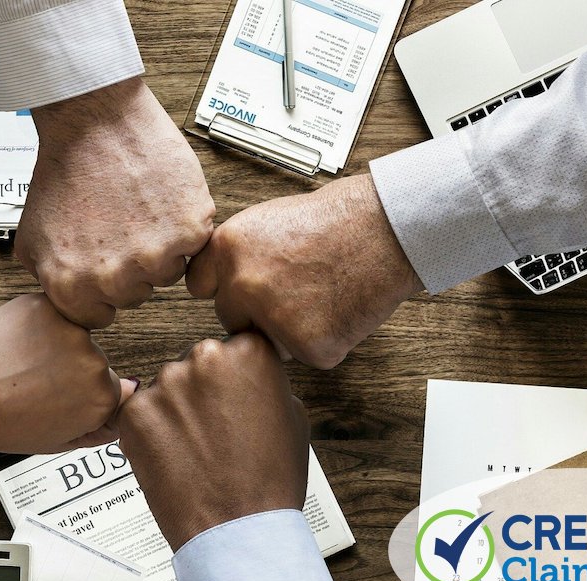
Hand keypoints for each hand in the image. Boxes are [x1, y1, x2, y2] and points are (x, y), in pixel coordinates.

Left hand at [0, 294, 134, 454]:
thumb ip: (99, 425)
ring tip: (19, 364)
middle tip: (31, 383)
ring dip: (52, 342)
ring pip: (71, 333)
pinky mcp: (45, 306)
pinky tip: (13, 345)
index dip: (78, 394)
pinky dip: (34, 324)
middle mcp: (95, 362)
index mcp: (102, 399)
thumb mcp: (57, 440)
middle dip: (68, 367)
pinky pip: (50, 312)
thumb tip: (127, 398)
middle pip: (92, 358)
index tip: (56, 398)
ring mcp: (70, 331)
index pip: (108, 387)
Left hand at [17, 77, 215, 328]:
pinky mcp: (189, 231)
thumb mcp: (31, 237)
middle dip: (129, 267)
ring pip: (167, 273)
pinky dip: (182, 225)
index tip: (102, 263)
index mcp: (72, 286)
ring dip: (159, 248)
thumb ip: (49, 280)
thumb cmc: (64, 169)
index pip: (98, 317)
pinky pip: (193, 246)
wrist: (95, 121)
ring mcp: (154, 256)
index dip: (101, 289)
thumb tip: (67, 301)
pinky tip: (159, 201)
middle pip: (135, 296)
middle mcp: (113, 278)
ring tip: (138, 211)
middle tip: (119, 226)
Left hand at [112, 333, 308, 550]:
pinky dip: (151, 433)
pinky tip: (172, 457)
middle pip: (197, 364)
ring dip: (175, 411)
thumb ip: (266, 383)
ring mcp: (165, 384)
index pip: (235, 348)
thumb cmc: (269, 480)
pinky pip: (140, 413)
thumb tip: (247, 377)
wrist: (237, 530)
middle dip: (202, 392)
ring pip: (167, 388)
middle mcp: (204, 357)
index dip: (234, 378)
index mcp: (248, 351)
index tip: (235, 399)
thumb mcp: (293, 417)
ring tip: (195, 450)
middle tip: (215, 431)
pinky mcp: (134, 413)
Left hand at [186, 175, 423, 368]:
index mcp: (227, 249)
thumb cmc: (335, 220)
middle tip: (296, 291)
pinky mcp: (309, 346)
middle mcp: (243, 285)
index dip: (224, 288)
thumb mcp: (266, 221)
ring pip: (268, 342)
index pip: (199, 287)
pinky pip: (307, 354)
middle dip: (256, 312)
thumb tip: (220, 283)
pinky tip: (341, 308)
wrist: (386, 229)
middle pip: (231, 318)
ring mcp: (274, 319)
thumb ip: (237, 256)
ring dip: (289, 330)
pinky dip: (325, 339)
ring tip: (322, 294)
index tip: (240, 289)